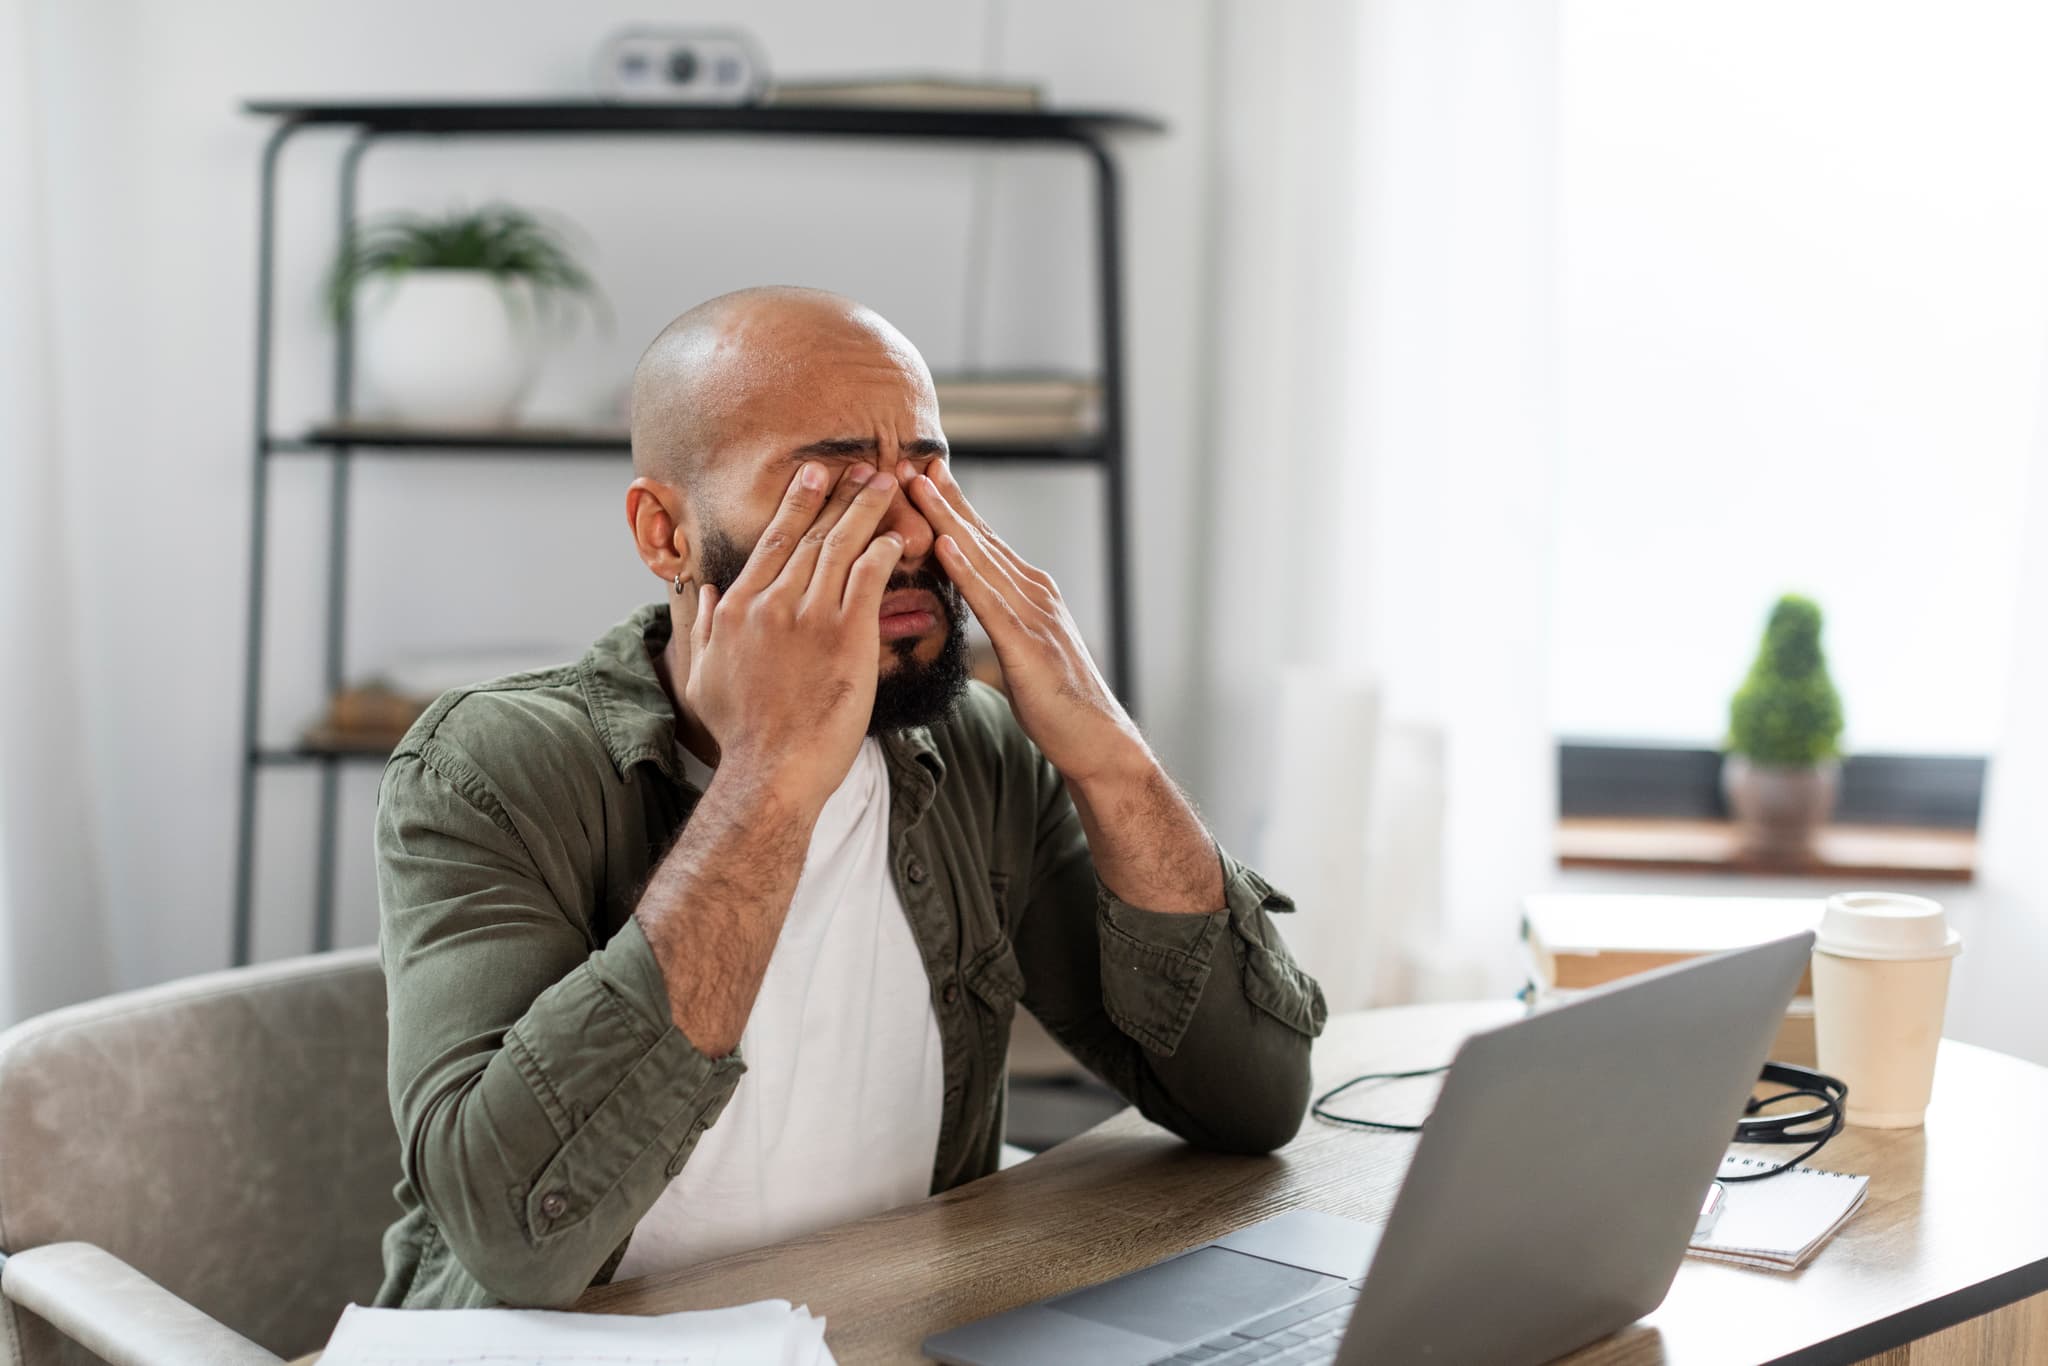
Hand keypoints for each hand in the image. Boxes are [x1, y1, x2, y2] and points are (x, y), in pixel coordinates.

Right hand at [686, 462, 904, 811]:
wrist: (772, 770)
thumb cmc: (738, 733)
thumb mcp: (701, 676)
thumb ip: (700, 629)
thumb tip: (703, 594)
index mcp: (738, 607)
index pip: (772, 543)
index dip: (796, 506)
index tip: (812, 477)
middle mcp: (773, 602)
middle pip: (811, 535)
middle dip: (838, 495)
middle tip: (860, 466)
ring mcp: (812, 616)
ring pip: (842, 547)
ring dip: (866, 510)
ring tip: (887, 483)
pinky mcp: (849, 635)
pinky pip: (870, 578)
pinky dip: (884, 551)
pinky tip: (898, 536)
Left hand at [902, 460, 1143, 784]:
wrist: (1095, 737)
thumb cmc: (1057, 702)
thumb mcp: (1022, 651)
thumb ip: (1001, 621)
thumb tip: (976, 609)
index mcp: (1029, 593)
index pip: (984, 541)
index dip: (955, 507)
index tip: (927, 475)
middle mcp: (1034, 592)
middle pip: (980, 538)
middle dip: (945, 500)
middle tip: (912, 463)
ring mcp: (1033, 613)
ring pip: (981, 558)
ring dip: (948, 520)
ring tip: (919, 486)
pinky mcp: (1027, 643)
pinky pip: (989, 601)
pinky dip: (965, 569)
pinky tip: (944, 545)